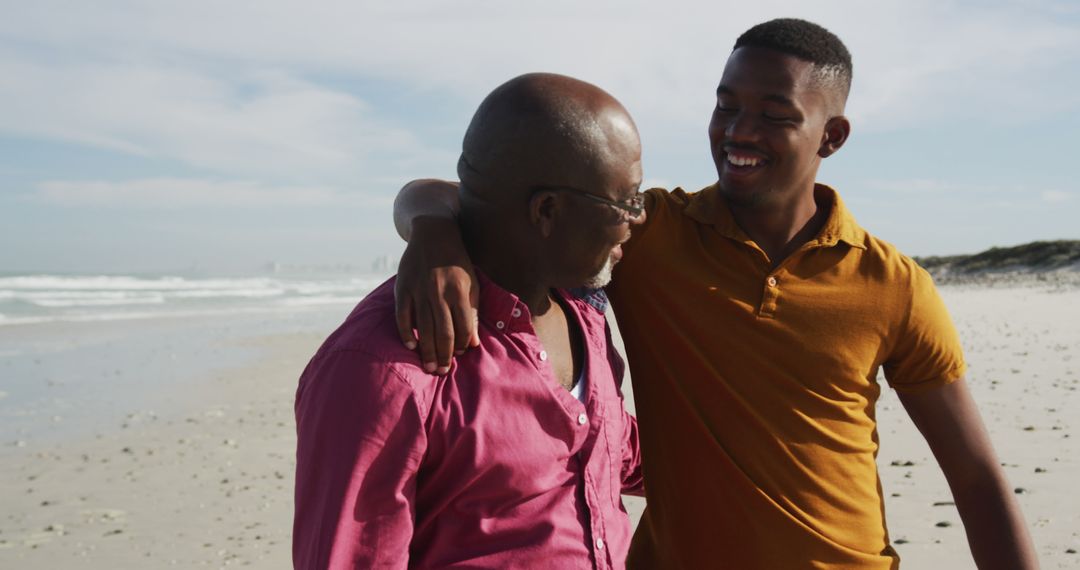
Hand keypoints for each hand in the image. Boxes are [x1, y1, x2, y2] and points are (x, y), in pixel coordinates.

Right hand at [394, 216, 479, 373]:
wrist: (433, 234)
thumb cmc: (457, 263)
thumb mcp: (471, 283)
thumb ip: (472, 312)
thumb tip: (472, 342)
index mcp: (459, 291)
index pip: (462, 328)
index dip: (461, 345)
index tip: (459, 356)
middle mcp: (439, 293)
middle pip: (442, 332)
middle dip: (444, 355)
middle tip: (442, 371)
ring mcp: (419, 291)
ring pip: (424, 328)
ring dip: (427, 351)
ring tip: (429, 367)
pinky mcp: (403, 288)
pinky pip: (403, 316)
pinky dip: (407, 332)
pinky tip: (411, 346)